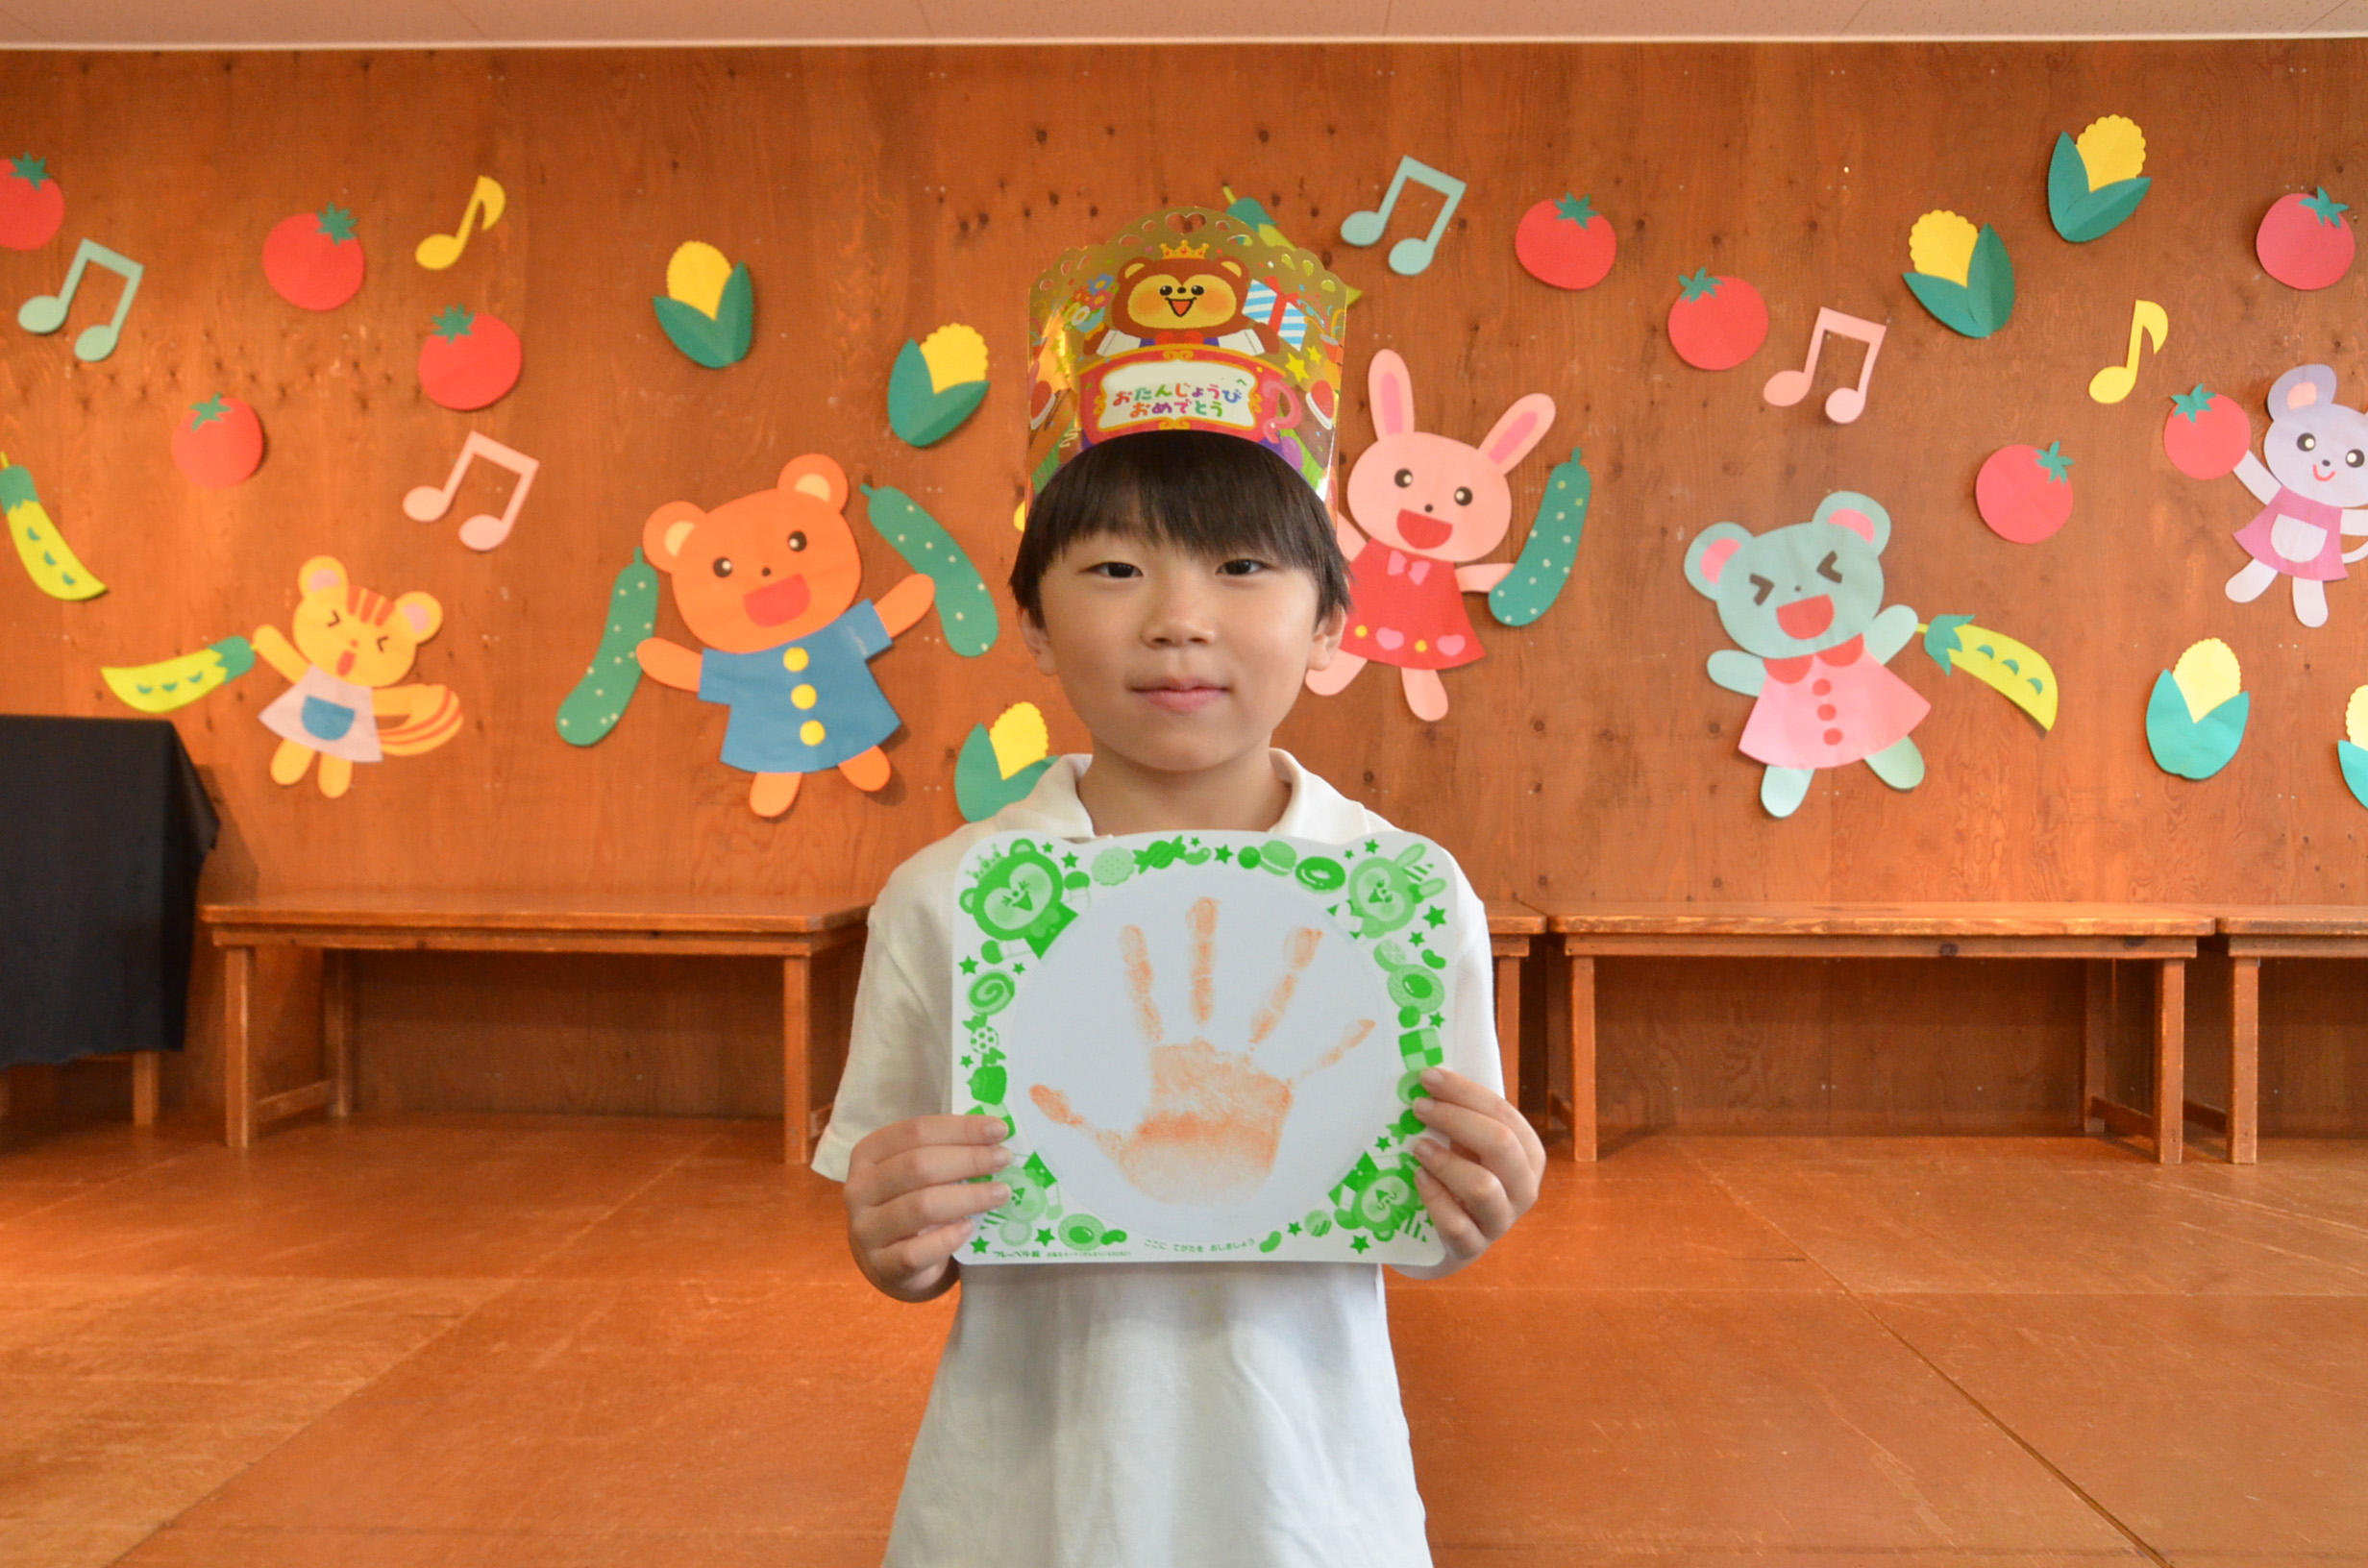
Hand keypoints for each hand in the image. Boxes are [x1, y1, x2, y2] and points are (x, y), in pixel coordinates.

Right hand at [843, 1113, 1012, 1301]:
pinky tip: (970, 1227)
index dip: (961, 1129)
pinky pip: (917, 1251)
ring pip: (921, 1206)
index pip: (916, 1131)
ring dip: (969, 1197)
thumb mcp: (917, 1172)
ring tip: (1001, 1193)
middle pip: (919, 1165)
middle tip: (1004, 1159)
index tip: (1000, 1130)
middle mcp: (859, 1188)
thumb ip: (946, 1151)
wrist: (889, 1260)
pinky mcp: (881, 1265)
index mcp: (868, 1153)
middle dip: (969, 1159)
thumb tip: (995, 1136)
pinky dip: (948, 1238)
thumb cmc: (911, 1202)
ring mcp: (866, 1229)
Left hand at [1407, 1068, 1545, 1269]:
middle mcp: (1523, 1188)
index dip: (1465, 1092)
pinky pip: (1458, 1225)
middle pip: (1501, 1145)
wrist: (1437, 1238)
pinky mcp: (1471, 1250)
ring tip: (1417, 1147)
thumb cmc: (1455, 1178)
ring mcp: (1499, 1222)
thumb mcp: (1466, 1145)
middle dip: (1456, 1119)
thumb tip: (1427, 1077)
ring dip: (1446, 1161)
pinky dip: (1435, 1199)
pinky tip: (1418, 1180)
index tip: (1428, 1077)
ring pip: (1483, 1187)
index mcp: (1527, 1155)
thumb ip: (1460, 1116)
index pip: (1504, 1114)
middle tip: (1419, 1108)